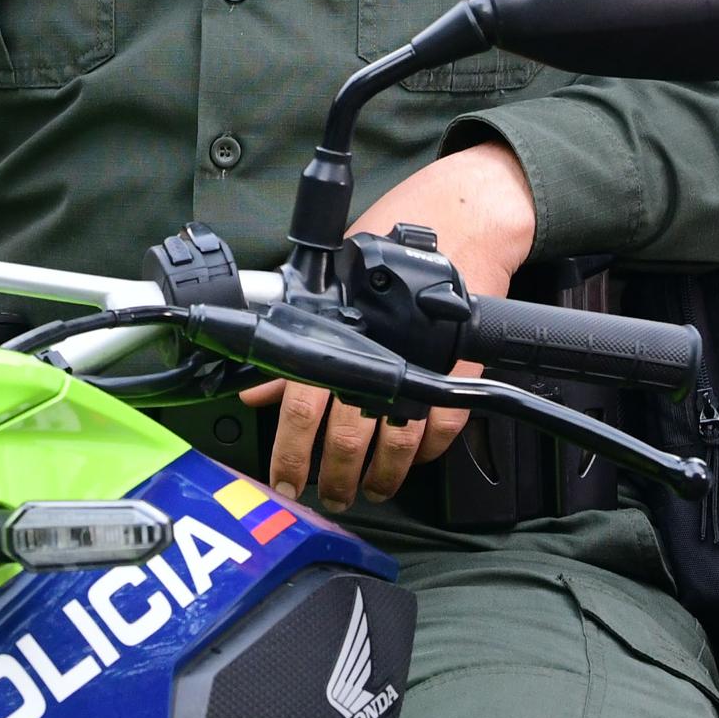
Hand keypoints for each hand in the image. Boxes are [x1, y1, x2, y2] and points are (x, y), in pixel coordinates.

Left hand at [243, 144, 534, 509]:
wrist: (461, 223)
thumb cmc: (389, 247)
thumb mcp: (331, 285)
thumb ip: (295, 340)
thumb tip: (257, 388)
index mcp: (336, 338)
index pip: (300, 410)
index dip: (290, 456)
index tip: (286, 482)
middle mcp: (376, 359)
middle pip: (347, 439)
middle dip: (335, 477)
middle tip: (331, 495)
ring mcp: (421, 371)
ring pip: (394, 446)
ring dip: (381, 477)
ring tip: (372, 489)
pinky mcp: (460, 376)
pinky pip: (441, 433)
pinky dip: (426, 455)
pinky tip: (414, 462)